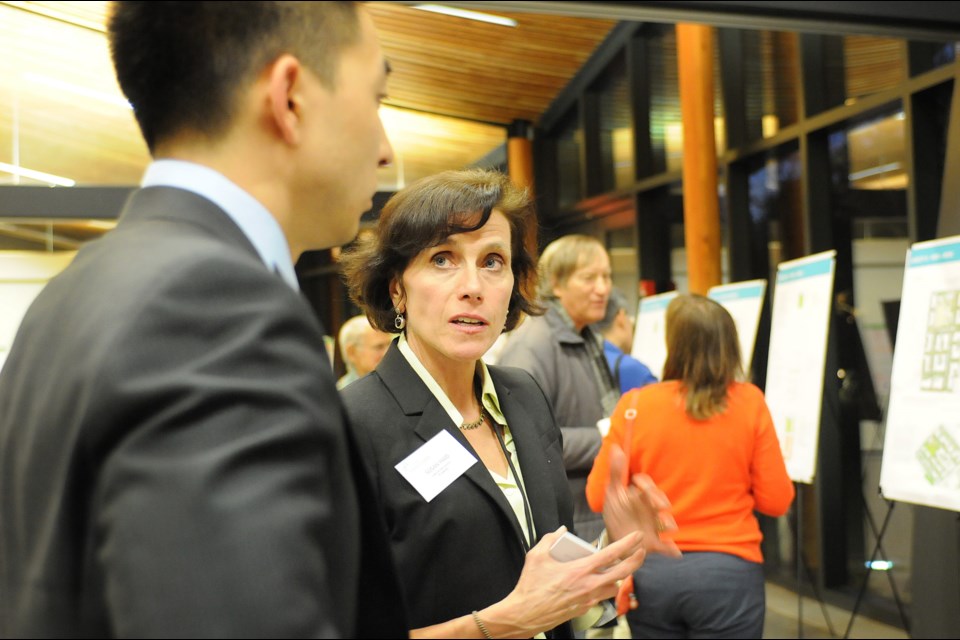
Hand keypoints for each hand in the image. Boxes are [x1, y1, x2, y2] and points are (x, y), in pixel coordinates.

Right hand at [481, 526, 645, 636]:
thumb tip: (560, 531)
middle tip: (641, 550)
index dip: (627, 543)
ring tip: (616, 568)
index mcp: (580, 570)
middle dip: (636, 560)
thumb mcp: (536, 556)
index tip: (636, 536)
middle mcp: (589, 586)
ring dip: (619, 577)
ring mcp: (589, 599)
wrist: (526, 614)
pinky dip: (603, 588)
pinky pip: (601, 597)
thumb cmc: (531, 587)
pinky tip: (596, 582)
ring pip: (614, 587)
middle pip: (623, 572)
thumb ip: (549, 539)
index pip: (611, 554)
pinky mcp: (585, 609)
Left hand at [602, 443, 681, 557]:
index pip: (645, 485)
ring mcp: (654, 525)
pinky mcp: (656, 542)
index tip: (640, 485)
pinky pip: (667, 546)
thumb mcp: (612, 492)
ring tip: (669, 528)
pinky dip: (672, 549)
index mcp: (639, 495)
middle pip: (658, 500)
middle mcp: (650, 508)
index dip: (645, 485)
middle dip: (660, 502)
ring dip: (669, 523)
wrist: (616, 539)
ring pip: (666, 521)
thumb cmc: (616, 513)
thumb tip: (615, 447)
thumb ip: (616, 471)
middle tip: (661, 507)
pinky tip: (674, 552)